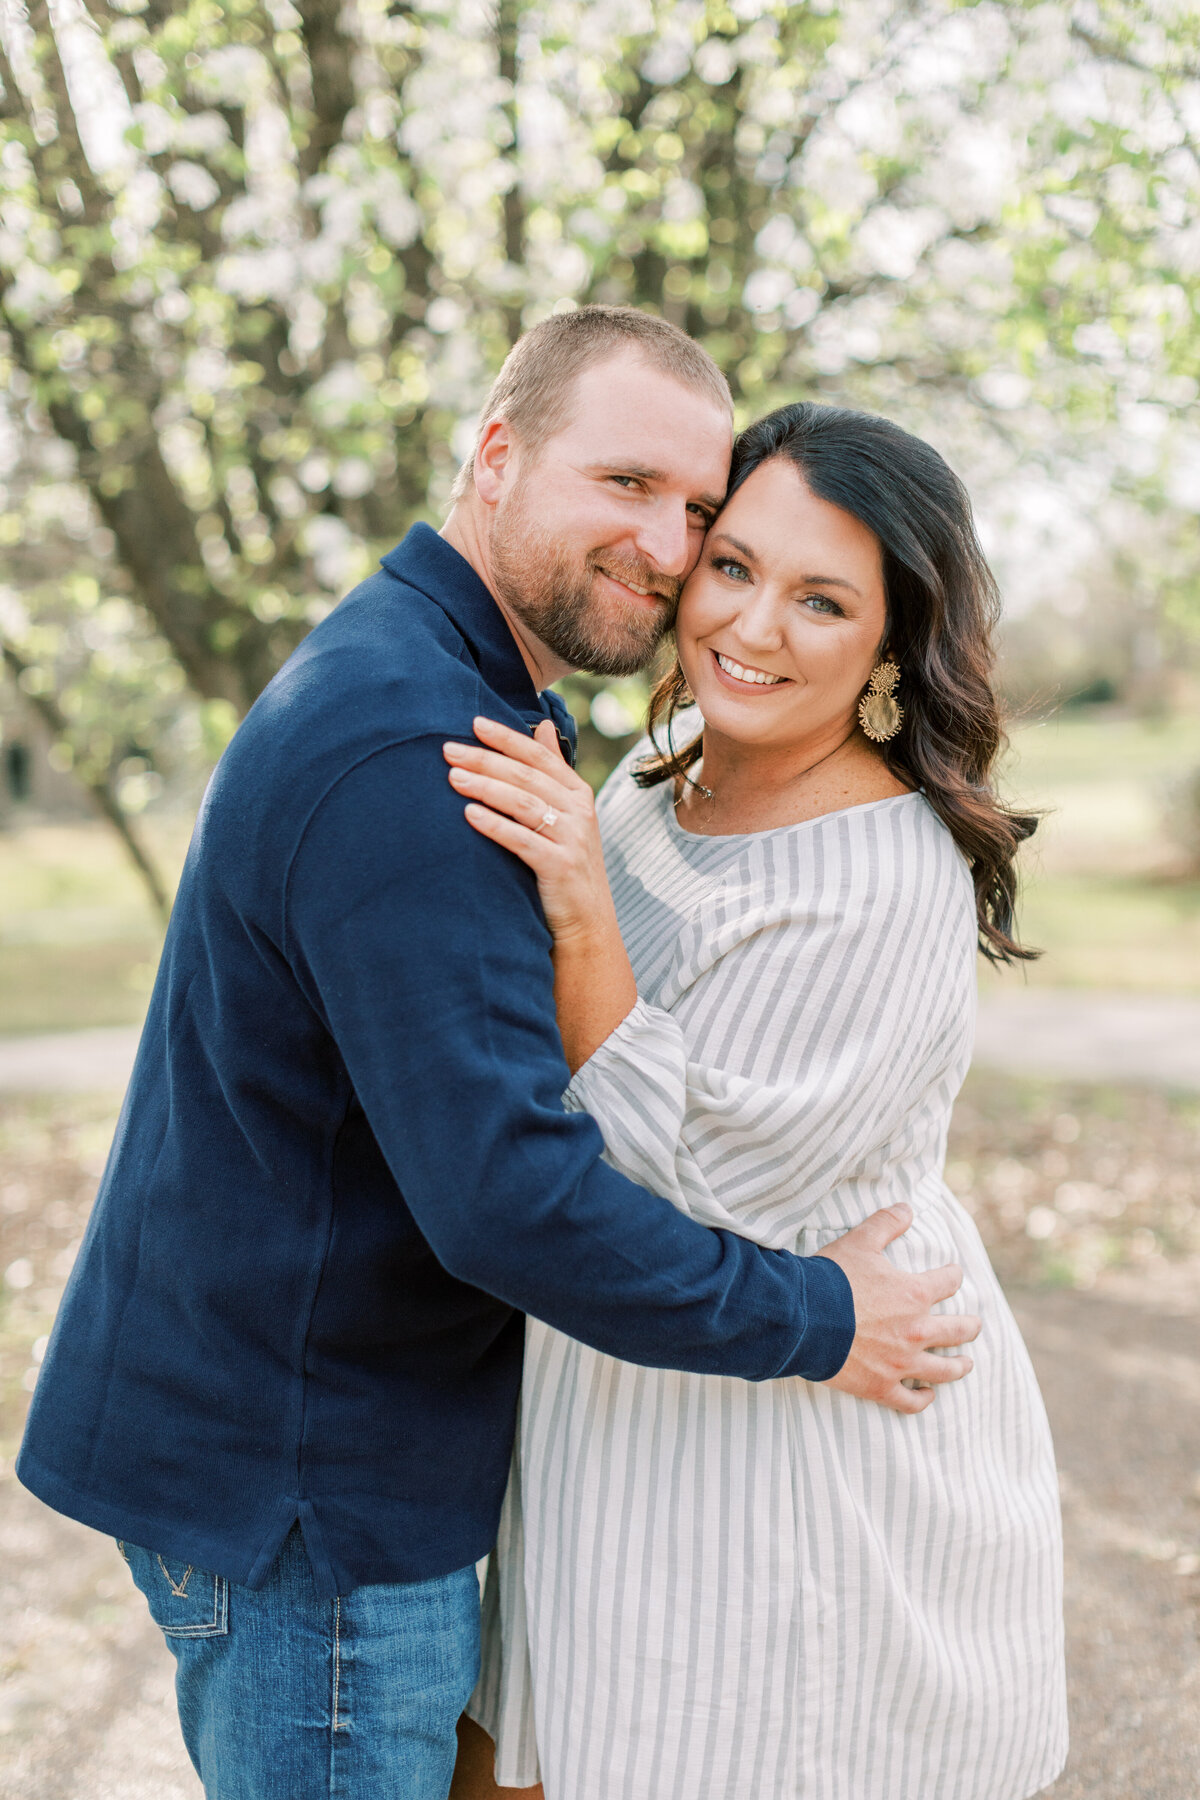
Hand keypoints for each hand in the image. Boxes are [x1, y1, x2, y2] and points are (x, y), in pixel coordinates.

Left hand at [444, 715, 616, 944]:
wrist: (588, 922)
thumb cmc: (566, 864)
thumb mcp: (566, 814)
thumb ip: (553, 771)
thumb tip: (542, 724)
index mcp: (578, 793)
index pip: (540, 756)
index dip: (507, 738)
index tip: (474, 722)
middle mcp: (579, 811)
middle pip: (526, 776)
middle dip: (485, 760)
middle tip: (448, 750)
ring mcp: (572, 838)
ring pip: (523, 803)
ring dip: (486, 787)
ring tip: (453, 778)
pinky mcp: (561, 866)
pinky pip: (522, 840)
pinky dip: (495, 825)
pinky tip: (469, 814)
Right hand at [816, 1204, 980, 1414]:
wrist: (802, 1319)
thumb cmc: (831, 1279)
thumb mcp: (860, 1242)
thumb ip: (886, 1223)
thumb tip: (907, 1207)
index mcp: (914, 1294)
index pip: (948, 1282)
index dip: (953, 1276)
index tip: (953, 1275)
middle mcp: (916, 1331)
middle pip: (958, 1330)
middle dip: (969, 1326)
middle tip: (974, 1325)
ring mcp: (902, 1363)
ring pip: (943, 1370)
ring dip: (958, 1366)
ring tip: (965, 1364)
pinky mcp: (881, 1387)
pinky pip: (911, 1401)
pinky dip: (923, 1399)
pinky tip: (928, 1395)